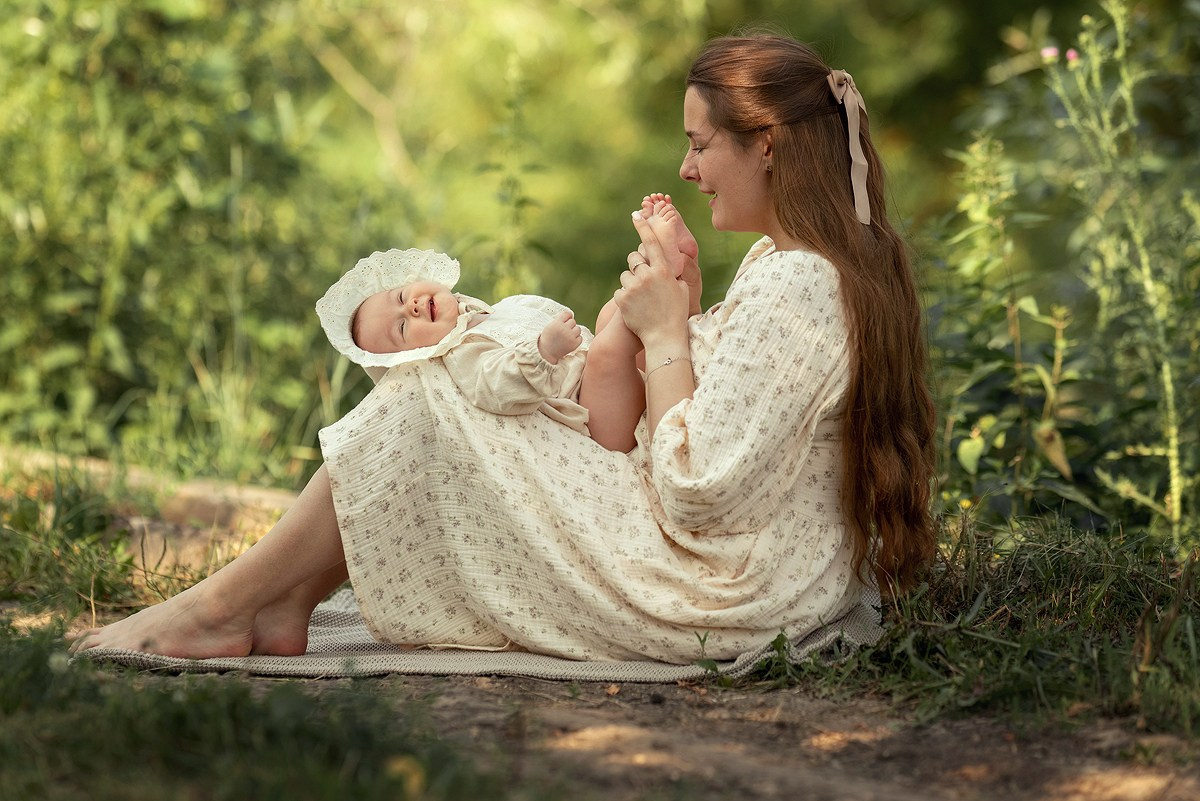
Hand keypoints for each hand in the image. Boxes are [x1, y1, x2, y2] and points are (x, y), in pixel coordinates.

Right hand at [537, 310, 581, 363]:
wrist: (546, 352)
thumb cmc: (548, 338)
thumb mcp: (550, 326)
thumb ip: (560, 320)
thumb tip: (571, 315)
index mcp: (557, 323)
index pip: (567, 314)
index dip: (567, 317)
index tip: (564, 321)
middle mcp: (564, 329)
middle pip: (573, 321)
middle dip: (569, 325)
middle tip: (564, 331)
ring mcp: (570, 336)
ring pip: (578, 329)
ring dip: (574, 331)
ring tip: (567, 336)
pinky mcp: (574, 344)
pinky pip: (580, 337)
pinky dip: (576, 339)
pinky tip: (570, 341)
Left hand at [614, 211, 690, 345]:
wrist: (663, 337)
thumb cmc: (676, 314)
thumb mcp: (682, 289)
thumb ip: (674, 273)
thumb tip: (670, 262)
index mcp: (663, 270)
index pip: (652, 242)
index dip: (643, 227)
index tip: (636, 215)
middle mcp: (647, 276)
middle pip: (634, 258)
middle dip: (636, 265)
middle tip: (643, 279)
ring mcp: (633, 287)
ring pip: (625, 275)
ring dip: (630, 283)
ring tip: (641, 299)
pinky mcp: (622, 299)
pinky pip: (619, 291)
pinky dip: (625, 298)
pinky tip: (635, 308)